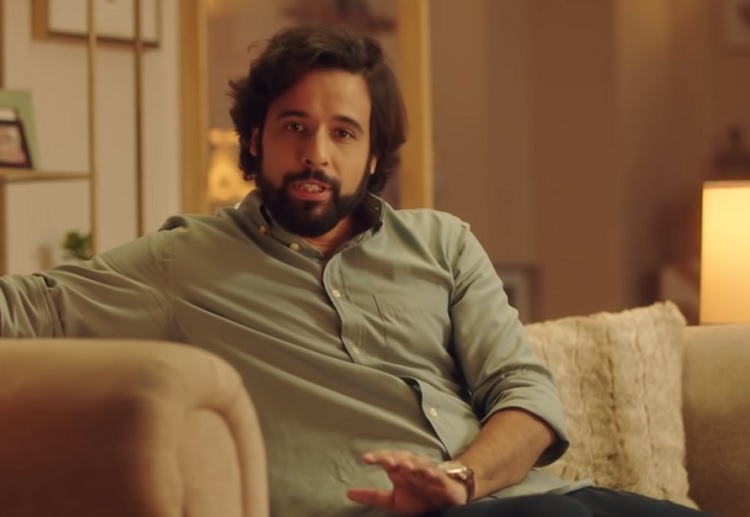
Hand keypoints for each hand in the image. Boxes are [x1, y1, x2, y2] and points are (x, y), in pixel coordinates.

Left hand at [347, 450, 467, 514]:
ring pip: (419, 463)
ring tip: (403, 465)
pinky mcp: (440, 480)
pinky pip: (436, 474)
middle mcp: (412, 468)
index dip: (377, 458)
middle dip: (394, 458)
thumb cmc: (417, 496)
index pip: (387, 460)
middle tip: (386, 461)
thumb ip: (372, 496)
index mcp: (399, 471)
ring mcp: (426, 472)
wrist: (445, 501)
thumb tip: (348, 493)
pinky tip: (427, 473)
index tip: (365, 459)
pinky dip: (431, 473)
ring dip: (411, 463)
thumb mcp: (392, 500)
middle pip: (402, 458)